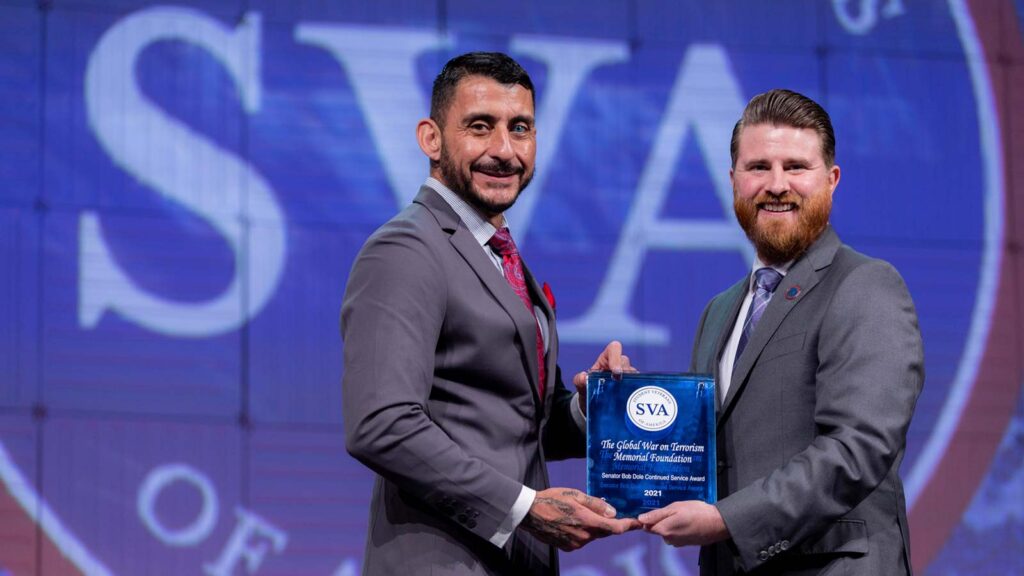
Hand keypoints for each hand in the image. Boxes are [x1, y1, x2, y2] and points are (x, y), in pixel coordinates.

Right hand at [521, 488, 639, 550]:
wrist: (530, 513)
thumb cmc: (552, 499)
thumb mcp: (576, 495)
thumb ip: (596, 504)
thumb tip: (613, 512)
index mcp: (588, 522)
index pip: (615, 528)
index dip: (629, 525)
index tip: (638, 522)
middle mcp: (584, 536)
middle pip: (605, 532)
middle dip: (611, 523)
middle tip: (612, 512)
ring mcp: (576, 544)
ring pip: (593, 536)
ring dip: (595, 527)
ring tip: (584, 513)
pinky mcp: (568, 547)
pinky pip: (582, 540)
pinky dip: (584, 532)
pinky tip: (574, 521)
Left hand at [572, 341, 636, 413]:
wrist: (592, 403)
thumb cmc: (588, 389)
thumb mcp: (581, 385)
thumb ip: (579, 380)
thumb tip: (583, 377)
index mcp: (606, 359)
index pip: (614, 348)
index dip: (616, 357)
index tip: (615, 371)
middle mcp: (618, 365)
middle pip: (625, 362)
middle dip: (623, 372)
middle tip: (618, 384)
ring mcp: (626, 376)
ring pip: (633, 374)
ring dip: (627, 383)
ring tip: (619, 394)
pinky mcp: (631, 386)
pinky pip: (637, 386)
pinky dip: (633, 392)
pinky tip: (627, 400)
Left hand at [638, 501, 728, 546]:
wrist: (717, 523)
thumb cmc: (696, 512)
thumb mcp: (674, 508)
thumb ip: (657, 515)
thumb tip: (641, 519)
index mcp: (663, 530)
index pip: (646, 526)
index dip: (648, 517)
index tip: (655, 510)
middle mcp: (668, 539)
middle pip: (657, 528)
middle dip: (661, 519)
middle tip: (672, 509)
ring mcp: (677, 542)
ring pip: (667, 531)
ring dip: (670, 523)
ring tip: (682, 513)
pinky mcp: (685, 543)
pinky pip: (676, 534)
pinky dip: (678, 527)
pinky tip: (687, 520)